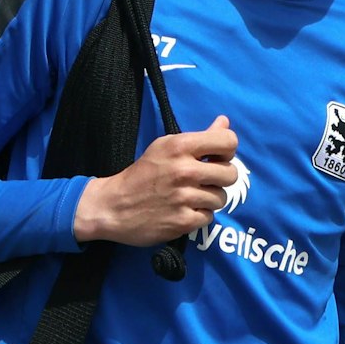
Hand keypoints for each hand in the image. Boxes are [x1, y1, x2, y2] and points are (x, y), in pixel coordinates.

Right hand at [73, 116, 237, 244]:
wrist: (113, 206)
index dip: (227, 151)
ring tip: (190, 197)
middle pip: (231, 174)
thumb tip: (225, 122)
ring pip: (221, 198)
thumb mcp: (166, 147)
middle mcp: (185, 170)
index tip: (215, 158)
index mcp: (180, 146)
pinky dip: (199, 216)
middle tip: (204, 181)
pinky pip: (209, 217)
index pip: (228, 141)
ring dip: (209, 199)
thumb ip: (200, 136)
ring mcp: (184, 198)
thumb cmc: (142, 174)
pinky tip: (183, 210)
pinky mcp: (183, 221)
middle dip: (221, 178)